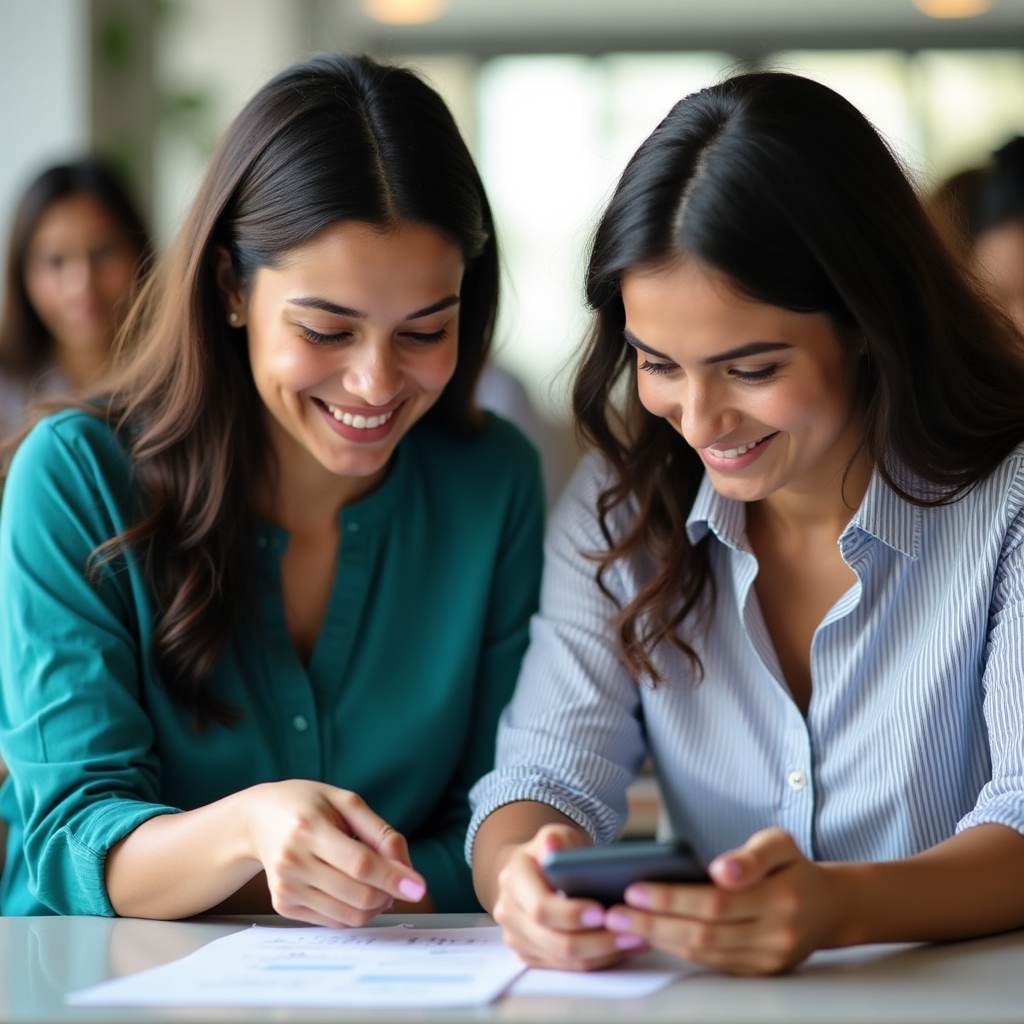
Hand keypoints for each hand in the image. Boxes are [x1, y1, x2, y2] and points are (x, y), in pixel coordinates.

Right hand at [242, 780, 426, 927]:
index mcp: (308, 828)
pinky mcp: (283, 905)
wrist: (257, 819)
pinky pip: (333, 922)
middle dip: (388, 892)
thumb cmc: (308, 805)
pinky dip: (354, 911)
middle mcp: (292, 861)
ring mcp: (285, 887)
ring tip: (376, 882)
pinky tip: (352, 888)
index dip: (393, 878)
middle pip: (357, 894)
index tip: (418, 887)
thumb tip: (407, 871)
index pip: (360, 864)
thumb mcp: (347, 802)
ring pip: (348, 915)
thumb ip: (381, 833)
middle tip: (396, 878)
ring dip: (375, 905)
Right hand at [491, 824, 648, 970]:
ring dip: (603, 954)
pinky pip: (567, 967)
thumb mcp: (557, 835)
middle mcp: (509, 912)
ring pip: (563, 960)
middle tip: (631, 932)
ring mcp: (517, 937)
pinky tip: (621, 948)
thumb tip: (552, 846)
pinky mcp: (530, 954)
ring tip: (635, 940)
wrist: (534, 870)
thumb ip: (556, 838)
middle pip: (554, 941)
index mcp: (513, 879)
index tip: (602, 912)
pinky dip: (597, 960)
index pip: (541, 907)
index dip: (572, 914)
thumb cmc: (551, 852)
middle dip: (596, 941)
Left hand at [604, 828, 850, 974]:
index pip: (715, 903)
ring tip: (622, 925)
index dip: (671, 898)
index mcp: (781, 898)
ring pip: (704, 954)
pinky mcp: (759, 972)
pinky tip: (652, 936)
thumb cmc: (792, 867)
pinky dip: (678, 950)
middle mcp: (775, 935)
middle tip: (614, 912)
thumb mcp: (779, 844)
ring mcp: (767, 959)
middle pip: (704, 933)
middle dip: (653, 923)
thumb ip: (751, 856)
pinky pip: (712, 964)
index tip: (634, 889)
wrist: (829, 907)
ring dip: (658, 940)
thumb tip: (720, 870)